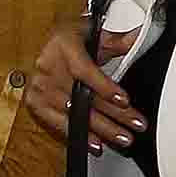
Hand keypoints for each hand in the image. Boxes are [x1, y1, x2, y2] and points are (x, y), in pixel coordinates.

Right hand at [26, 26, 141, 150]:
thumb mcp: (94, 33)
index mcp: (63, 45)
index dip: (104, 87)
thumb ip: (118, 40)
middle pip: (83, 96)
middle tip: (135, 123)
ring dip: (101, 129)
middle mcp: (48, 66)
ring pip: (74, 114)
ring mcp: (39, 86)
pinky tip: (96, 144)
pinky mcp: (35, 102)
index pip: (84, 69)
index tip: (124, 100)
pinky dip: (80, 135)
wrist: (44, 44)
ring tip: (122, 137)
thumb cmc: (71, 39)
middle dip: (113, 113)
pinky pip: (59, 124)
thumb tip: (140, 37)